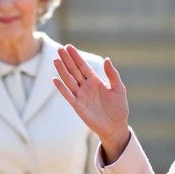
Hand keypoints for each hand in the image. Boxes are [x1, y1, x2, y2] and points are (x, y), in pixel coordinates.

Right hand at [51, 45, 131, 159]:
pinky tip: (55, 79)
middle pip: (74, 71)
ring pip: (69, 81)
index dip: (76, 57)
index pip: (83, 66)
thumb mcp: (119, 89)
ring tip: (55, 60)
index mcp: (95, 81)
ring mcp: (81, 96)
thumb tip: (107, 59)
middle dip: (67, 60)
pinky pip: (68, 95)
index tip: (68, 47)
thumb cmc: (119, 108)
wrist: (116, 126)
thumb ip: (113, 74)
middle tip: (59, 49)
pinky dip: (61, 88)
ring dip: (62, 71)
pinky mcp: (77, 106)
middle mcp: (86, 87)